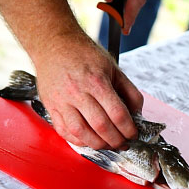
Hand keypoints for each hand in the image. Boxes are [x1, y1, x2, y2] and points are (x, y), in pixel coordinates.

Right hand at [36, 31, 143, 148]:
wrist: (53, 44)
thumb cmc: (84, 54)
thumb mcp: (113, 67)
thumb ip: (129, 91)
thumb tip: (137, 114)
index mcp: (97, 81)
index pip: (117, 114)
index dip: (129, 129)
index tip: (133, 134)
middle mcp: (78, 92)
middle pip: (101, 127)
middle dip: (117, 140)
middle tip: (124, 143)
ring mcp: (62, 101)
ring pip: (82, 133)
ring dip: (99, 145)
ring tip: (108, 144)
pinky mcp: (51, 106)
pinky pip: (64, 131)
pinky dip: (78, 141)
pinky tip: (89, 140)